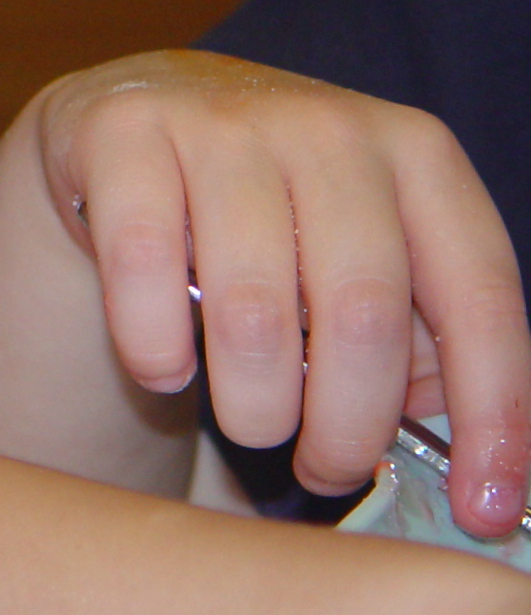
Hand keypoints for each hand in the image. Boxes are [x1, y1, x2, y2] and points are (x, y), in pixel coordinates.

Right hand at [33, 52, 529, 537]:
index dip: (492, 413)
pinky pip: (143, 271)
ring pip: (253, 310)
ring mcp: (220, 124)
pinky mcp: (123, 133)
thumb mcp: (366, 254)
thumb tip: (465, 458)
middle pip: (362, 314)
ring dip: (254, 407)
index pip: (480, 296)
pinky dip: (157, 350)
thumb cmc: (273, 208)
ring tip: (250, 423)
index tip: (482, 509)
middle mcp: (328, 129)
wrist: (142, 106)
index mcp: (419, 157)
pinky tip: (166, 368)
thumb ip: (421, 340)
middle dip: (345, 429)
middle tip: (322, 470)